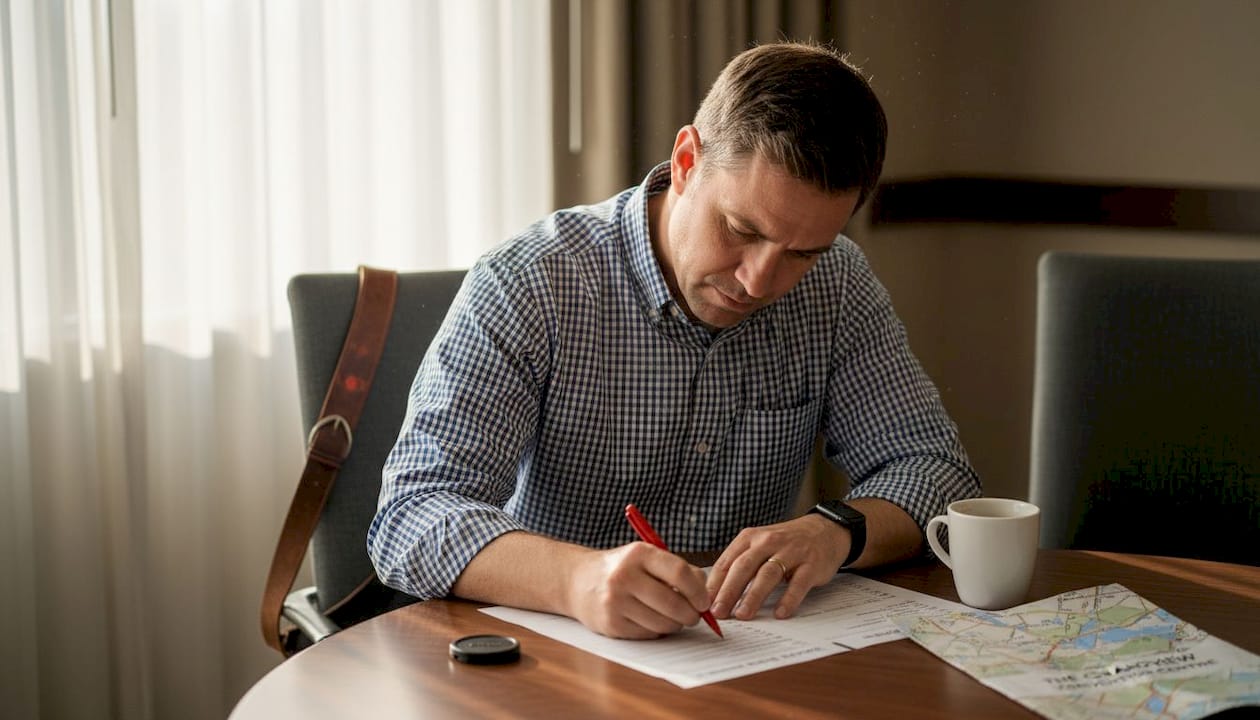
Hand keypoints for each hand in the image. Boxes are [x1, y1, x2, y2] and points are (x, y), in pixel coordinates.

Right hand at [565, 542, 710, 638]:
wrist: (577, 582)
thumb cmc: (622, 569)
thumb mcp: (646, 557)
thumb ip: (677, 570)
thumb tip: (706, 595)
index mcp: (638, 553)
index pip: (679, 573)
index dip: (698, 591)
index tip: (705, 601)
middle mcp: (624, 576)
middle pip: (673, 603)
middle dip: (691, 614)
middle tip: (694, 615)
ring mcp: (615, 601)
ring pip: (663, 623)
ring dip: (675, 625)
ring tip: (673, 617)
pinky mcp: (611, 624)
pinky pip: (648, 634)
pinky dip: (657, 631)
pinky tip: (651, 620)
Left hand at [706, 514, 847, 620]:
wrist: (824, 530)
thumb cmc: (785, 543)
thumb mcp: (759, 545)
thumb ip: (740, 565)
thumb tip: (715, 593)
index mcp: (750, 538)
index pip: (727, 562)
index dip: (714, 584)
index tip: (703, 603)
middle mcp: (768, 541)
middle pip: (744, 567)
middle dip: (729, 591)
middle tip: (719, 612)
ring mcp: (791, 552)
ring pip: (768, 574)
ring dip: (753, 596)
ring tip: (743, 614)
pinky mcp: (811, 564)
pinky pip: (798, 584)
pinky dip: (788, 599)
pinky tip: (779, 613)